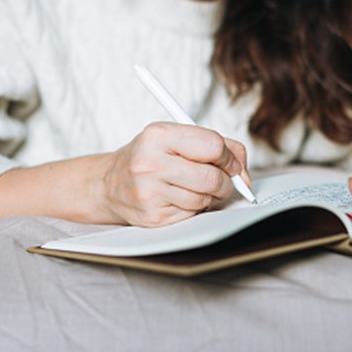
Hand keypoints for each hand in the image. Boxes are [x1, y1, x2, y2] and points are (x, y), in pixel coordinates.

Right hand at [99, 122, 249, 226]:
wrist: (108, 183)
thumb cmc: (148, 157)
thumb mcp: (174, 137)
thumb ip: (214, 145)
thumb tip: (243, 172)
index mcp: (158, 135)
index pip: (213, 146)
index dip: (230, 157)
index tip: (231, 163)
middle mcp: (151, 163)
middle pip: (212, 177)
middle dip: (225, 182)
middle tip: (221, 181)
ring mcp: (150, 192)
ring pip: (204, 199)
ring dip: (207, 196)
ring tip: (192, 187)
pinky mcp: (153, 216)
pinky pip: (192, 215)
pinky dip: (193, 209)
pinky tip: (178, 199)